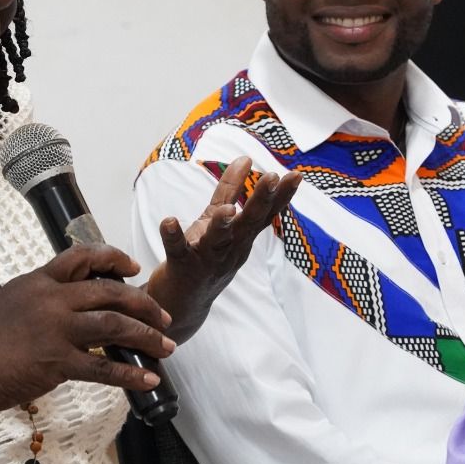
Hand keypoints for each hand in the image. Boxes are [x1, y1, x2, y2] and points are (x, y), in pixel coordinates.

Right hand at [0, 244, 174, 412]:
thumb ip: (43, 298)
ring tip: (167, 347)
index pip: (83, 256)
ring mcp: (56, 330)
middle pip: (111, 292)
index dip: (114, 259)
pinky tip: (148, 379)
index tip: (134, 270)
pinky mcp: (58, 362)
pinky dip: (130, 374)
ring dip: (147, 336)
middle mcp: (52, 300)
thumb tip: (72, 302)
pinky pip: (104, 367)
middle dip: (144, 305)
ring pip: (115, 326)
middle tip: (164, 317)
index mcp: (39, 281)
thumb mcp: (12, 302)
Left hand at [147, 156, 301, 342]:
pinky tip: (169, 221)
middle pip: (248, 224)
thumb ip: (230, 191)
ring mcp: (207, 260)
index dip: (281, 196)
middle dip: (261, 201)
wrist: (180, 306)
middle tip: (272, 178)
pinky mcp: (181, 267)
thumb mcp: (219, 222)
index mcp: (241, 237)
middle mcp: (230, 250)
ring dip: (222, 225)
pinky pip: (178, 250)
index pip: (265, 215)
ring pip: (218, 240)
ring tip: (225, 210)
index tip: (296, 176)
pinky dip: (173, 236)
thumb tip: (246, 157)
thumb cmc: (202, 258)